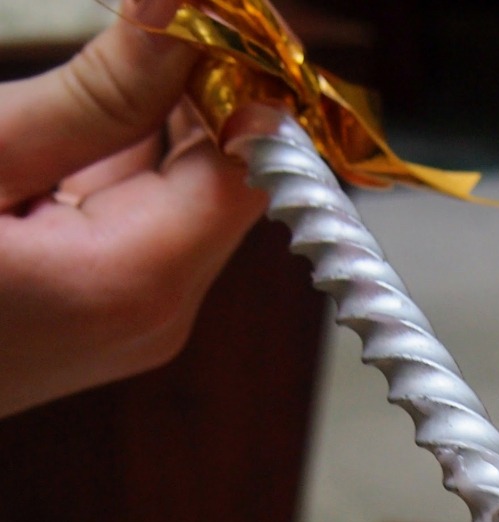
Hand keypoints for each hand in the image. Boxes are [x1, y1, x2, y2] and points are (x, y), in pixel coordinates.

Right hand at [0, 0, 267, 417]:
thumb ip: (95, 91)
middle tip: (145, 14)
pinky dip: (103, 160)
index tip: (210, 6)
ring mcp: (125, 321)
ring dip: (141, 117)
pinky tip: (55, 123)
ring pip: (168, 192)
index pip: (250, 162)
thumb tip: (179, 12)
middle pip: (215, 176)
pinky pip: (124, 219)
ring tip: (107, 52)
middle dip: (187, 85)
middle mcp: (154, 313)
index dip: (241, 76)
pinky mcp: (91, 314)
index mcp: (139, 281)